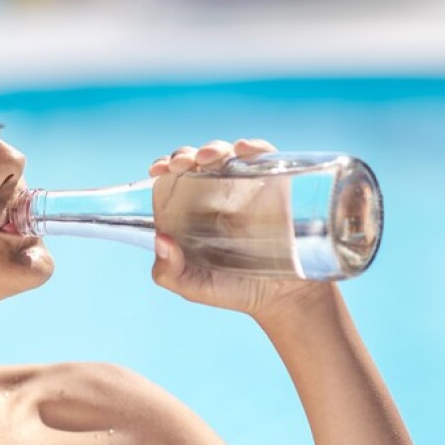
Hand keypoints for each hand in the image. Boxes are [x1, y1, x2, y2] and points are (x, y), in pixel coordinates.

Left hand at [148, 138, 326, 319]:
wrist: (285, 297)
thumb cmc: (235, 290)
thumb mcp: (195, 288)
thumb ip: (170, 272)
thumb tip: (160, 240)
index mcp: (190, 211)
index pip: (171, 179)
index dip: (163, 167)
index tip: (158, 170)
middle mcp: (215, 193)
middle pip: (195, 160)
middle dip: (184, 155)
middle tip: (182, 164)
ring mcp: (246, 186)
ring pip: (226, 153)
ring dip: (214, 148)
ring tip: (208, 157)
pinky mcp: (275, 185)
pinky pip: (264, 157)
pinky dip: (254, 147)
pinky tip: (243, 150)